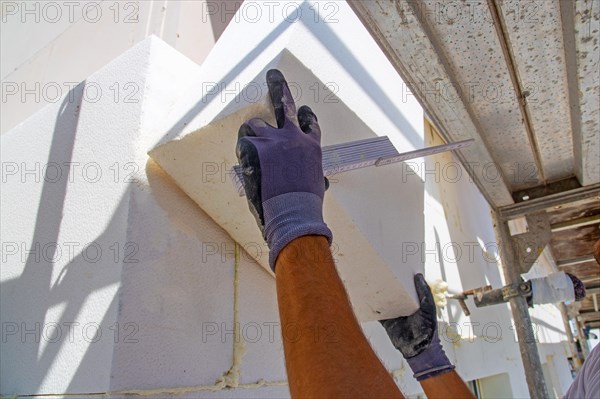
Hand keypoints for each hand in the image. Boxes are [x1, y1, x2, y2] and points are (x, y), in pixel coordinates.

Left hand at [236, 69, 331, 270]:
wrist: (294, 212)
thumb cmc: (306, 204)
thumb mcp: (316, 185)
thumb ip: (313, 175)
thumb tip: (320, 183)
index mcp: (311, 146)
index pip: (309, 123)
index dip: (305, 116)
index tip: (302, 111)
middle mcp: (293, 137)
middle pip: (284, 104)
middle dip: (278, 87)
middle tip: (274, 76)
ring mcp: (273, 140)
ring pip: (255, 124)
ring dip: (252, 132)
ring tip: (250, 143)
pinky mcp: (255, 148)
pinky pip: (243, 143)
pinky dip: (243, 151)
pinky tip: (246, 162)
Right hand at [380, 274, 453, 380]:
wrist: (418, 348)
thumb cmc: (428, 328)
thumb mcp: (429, 308)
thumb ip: (424, 292)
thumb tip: (418, 276)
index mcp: (414, 299)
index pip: (407, 285)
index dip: (403, 276)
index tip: (397, 264)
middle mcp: (403, 304)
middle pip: (393, 290)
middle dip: (388, 282)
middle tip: (381, 269)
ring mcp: (393, 311)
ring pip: (384, 298)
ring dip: (378, 292)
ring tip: (371, 279)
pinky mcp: (386, 320)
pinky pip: (377, 311)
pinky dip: (372, 305)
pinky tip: (366, 297)